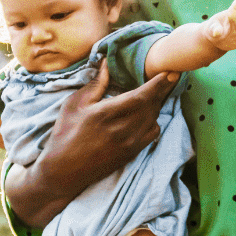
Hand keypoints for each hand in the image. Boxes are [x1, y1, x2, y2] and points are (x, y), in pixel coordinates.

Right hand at [6, 63, 177, 228]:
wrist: (64, 172)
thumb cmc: (65, 135)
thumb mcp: (74, 105)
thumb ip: (95, 84)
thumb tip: (107, 63)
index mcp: (107, 114)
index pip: (141, 95)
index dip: (159, 83)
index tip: (171, 72)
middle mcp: (123, 129)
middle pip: (152, 106)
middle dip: (163, 90)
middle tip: (171, 76)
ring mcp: (130, 143)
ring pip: (154, 119)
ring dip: (158, 104)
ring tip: (159, 92)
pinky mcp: (132, 153)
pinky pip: (152, 133)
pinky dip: (154, 120)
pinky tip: (147, 114)